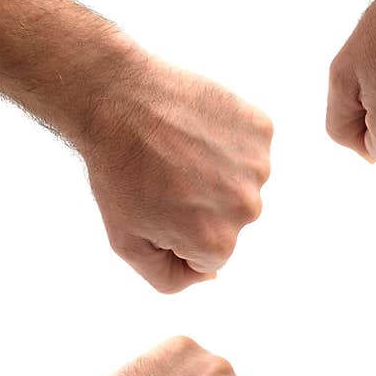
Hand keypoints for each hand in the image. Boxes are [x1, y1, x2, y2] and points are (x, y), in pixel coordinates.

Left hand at [80, 56, 272, 292]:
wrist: (114, 97)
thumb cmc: (116, 172)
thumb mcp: (127, 245)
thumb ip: (170, 279)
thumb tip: (211, 276)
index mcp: (217, 243)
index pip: (210, 255)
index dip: (180, 231)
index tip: (159, 203)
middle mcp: (247, 209)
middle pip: (231, 219)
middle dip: (203, 203)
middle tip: (168, 174)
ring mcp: (258, 167)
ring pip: (243, 182)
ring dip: (218, 170)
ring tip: (182, 148)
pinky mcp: (261, 130)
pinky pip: (252, 146)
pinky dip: (230, 139)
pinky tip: (199, 128)